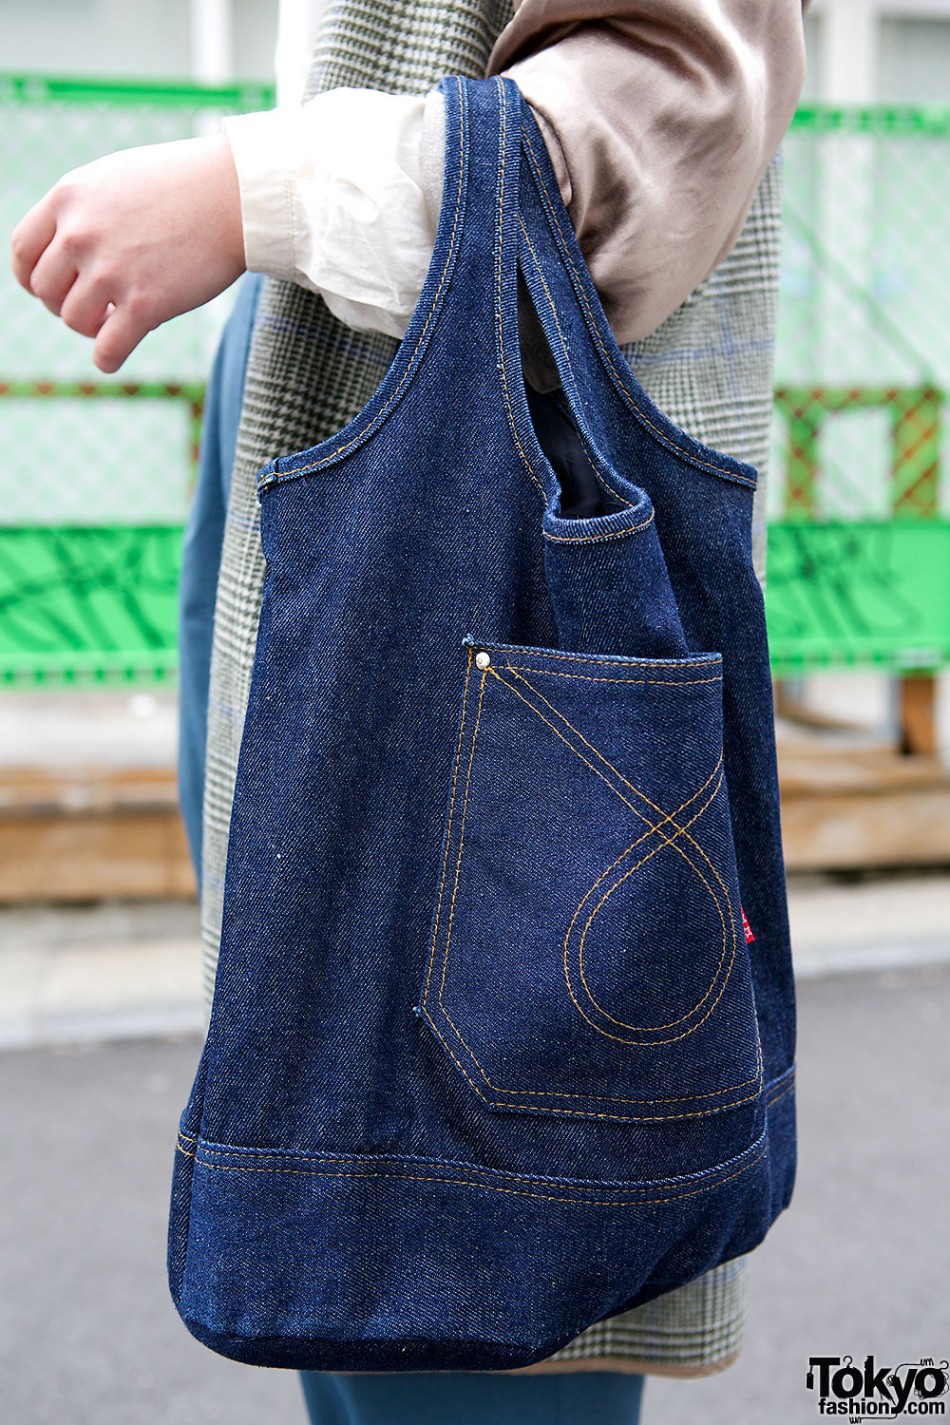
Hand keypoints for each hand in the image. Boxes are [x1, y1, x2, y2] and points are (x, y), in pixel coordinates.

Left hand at [10, 135, 244, 371]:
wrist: (234, 197)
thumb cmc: (182, 185)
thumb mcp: (115, 180)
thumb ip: (83, 210)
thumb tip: (63, 250)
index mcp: (69, 198)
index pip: (24, 252)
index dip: (32, 279)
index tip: (52, 289)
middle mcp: (81, 234)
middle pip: (47, 292)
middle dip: (66, 304)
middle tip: (95, 304)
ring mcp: (112, 271)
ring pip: (75, 321)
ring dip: (92, 328)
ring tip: (115, 320)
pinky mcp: (145, 305)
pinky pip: (108, 350)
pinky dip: (106, 359)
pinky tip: (113, 356)